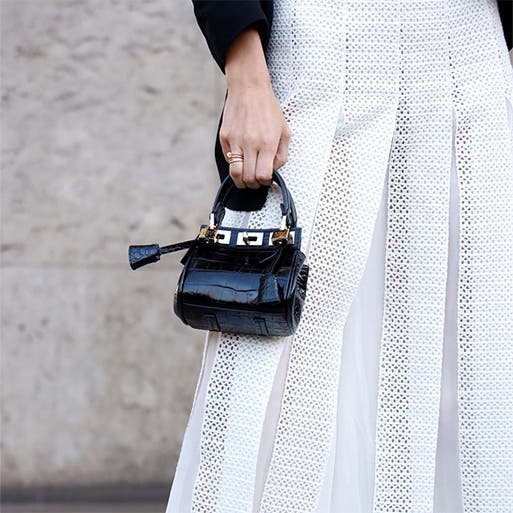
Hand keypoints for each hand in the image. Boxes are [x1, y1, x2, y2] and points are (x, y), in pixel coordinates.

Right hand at [220, 27, 290, 189]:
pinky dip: (235, 164)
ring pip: (235, 174)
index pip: (263, 175)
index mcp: (267, 143)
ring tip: (246, 178)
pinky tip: (242, 158)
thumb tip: (273, 171)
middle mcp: (250, 144)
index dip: (265, 182)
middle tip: (257, 181)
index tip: (267, 179)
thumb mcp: (284, 131)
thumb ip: (282, 155)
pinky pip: (228, 159)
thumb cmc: (269, 109)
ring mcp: (235, 141)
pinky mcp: (224, 138)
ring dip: (241, 181)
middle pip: (248, 179)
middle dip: (253, 185)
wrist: (249, 89)